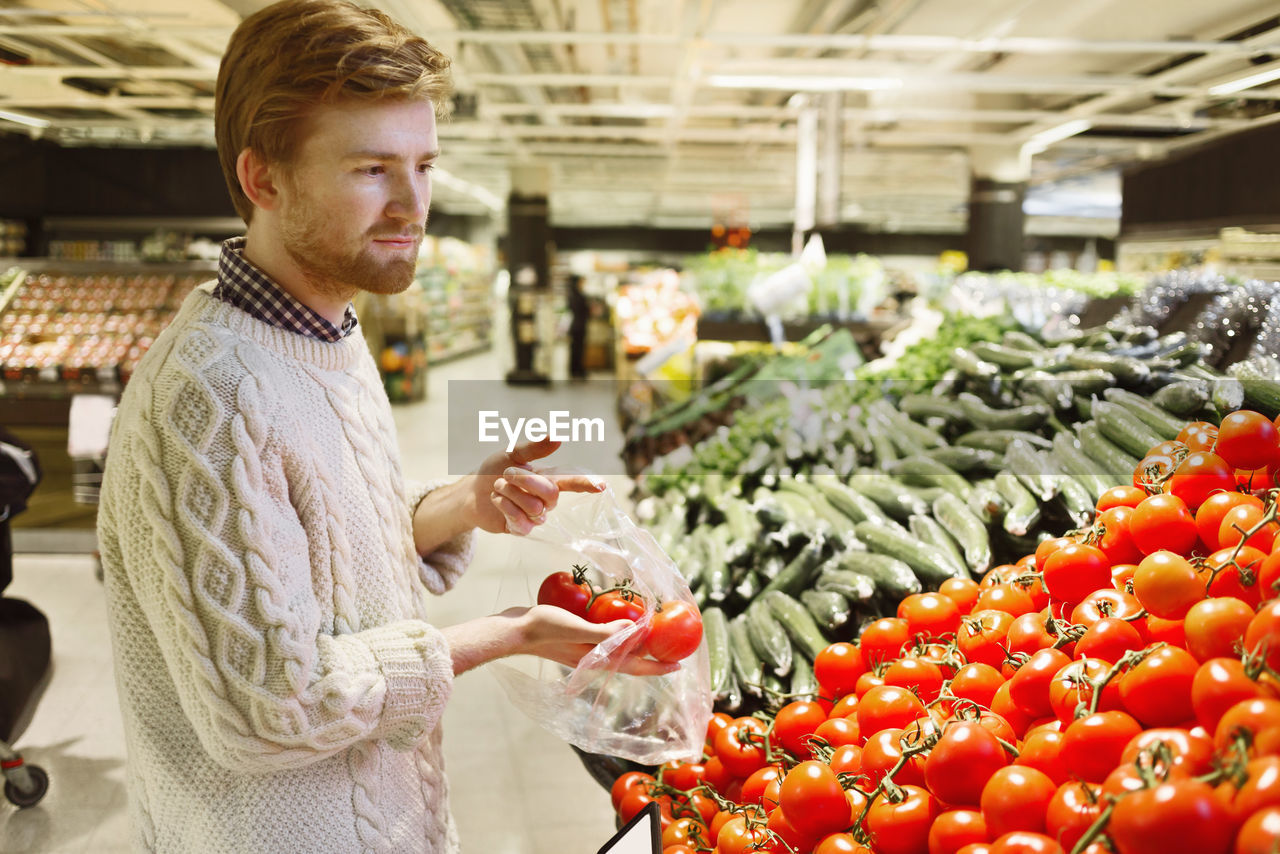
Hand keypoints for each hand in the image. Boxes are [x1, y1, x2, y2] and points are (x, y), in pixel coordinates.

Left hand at [468, 437, 604, 535]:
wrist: (472, 492)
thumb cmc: (494, 471)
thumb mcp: (511, 454)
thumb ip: (534, 448)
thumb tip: (558, 437)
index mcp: (548, 478)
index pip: (572, 481)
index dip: (586, 483)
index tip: (602, 485)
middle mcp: (546, 499)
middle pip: (550, 494)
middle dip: (525, 481)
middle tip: (505, 473)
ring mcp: (535, 516)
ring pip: (535, 509)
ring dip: (510, 494)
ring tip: (498, 487)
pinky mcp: (522, 529)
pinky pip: (521, 522)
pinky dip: (505, 507)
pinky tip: (497, 501)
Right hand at [513, 605, 677, 676]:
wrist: (513, 629)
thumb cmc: (543, 629)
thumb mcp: (576, 629)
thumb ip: (604, 632)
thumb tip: (634, 630)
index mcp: (597, 658)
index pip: (635, 666)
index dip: (658, 667)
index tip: (679, 665)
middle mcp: (593, 655)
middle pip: (629, 656)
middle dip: (649, 650)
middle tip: (667, 637)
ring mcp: (583, 646)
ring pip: (616, 644)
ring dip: (632, 636)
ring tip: (646, 622)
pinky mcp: (575, 635)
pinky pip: (602, 633)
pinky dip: (613, 625)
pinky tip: (612, 610)